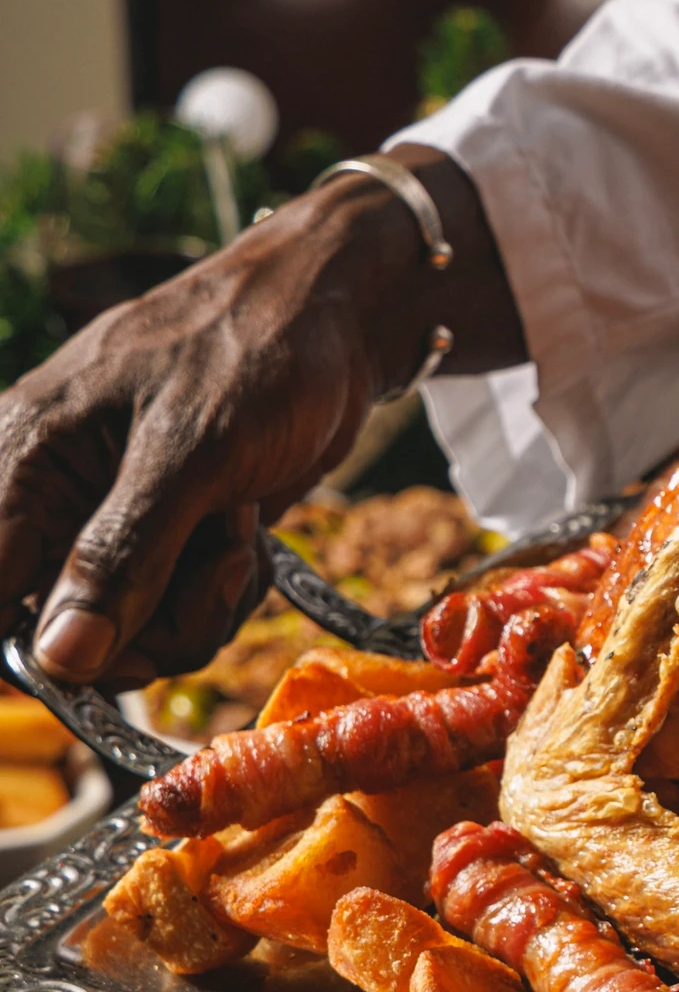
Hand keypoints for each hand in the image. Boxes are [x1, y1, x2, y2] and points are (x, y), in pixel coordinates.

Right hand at [0, 148, 523, 685]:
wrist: (334, 321)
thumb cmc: (253, 354)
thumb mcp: (191, 453)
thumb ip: (120, 554)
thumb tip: (60, 658)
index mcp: (22, 466)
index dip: (33, 657)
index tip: (100, 670)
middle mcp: (53, 507)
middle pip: (68, 640)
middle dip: (151, 627)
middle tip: (209, 556)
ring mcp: (116, 532)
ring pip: (135, 637)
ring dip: (202, 603)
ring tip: (236, 525)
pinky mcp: (171, 545)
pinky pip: (183, 614)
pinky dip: (224, 589)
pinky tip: (246, 531)